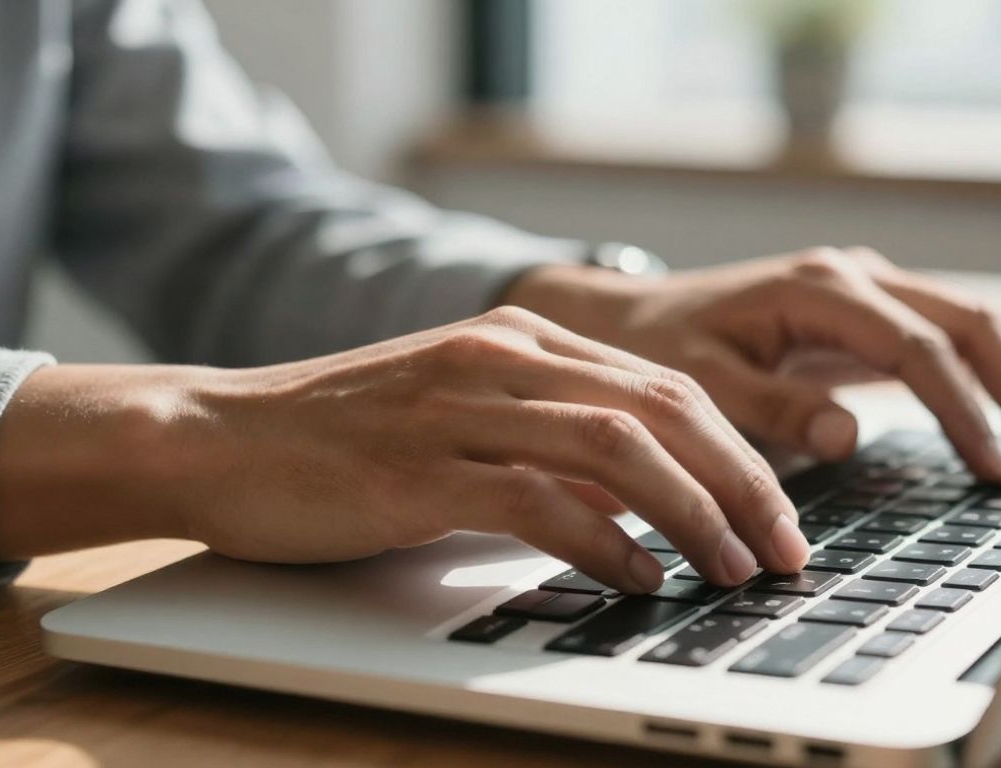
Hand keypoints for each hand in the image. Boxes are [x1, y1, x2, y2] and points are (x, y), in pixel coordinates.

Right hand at [0, 307, 807, 593]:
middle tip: (784, 551)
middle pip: (665, 408)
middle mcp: (504, 357)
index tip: (780, 515)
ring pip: (619, 446)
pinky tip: (637, 578)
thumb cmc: (344, 442)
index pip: (668, 387)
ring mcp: (461, 404)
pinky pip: (539, 498)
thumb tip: (642, 505)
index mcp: (524, 341)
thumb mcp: (465, 425)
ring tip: (730, 569)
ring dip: (692, 514)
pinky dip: (602, 541)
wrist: (216, 436)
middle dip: (743, 484)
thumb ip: (550, 450)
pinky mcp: (420, 465)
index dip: (741, 453)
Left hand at [509, 247, 1000, 480]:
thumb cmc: (656, 352)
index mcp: (818, 289)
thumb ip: (770, 408)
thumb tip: (847, 434)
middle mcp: (853, 276)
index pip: (918, 348)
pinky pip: (943, 339)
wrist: (628, 321)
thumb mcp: (700, 385)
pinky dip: (981, 380)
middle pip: (971, 322)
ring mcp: (864, 290)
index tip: (990, 471)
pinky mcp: (865, 315)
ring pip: (969, 323)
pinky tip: (1000, 428)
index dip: (963, 411)